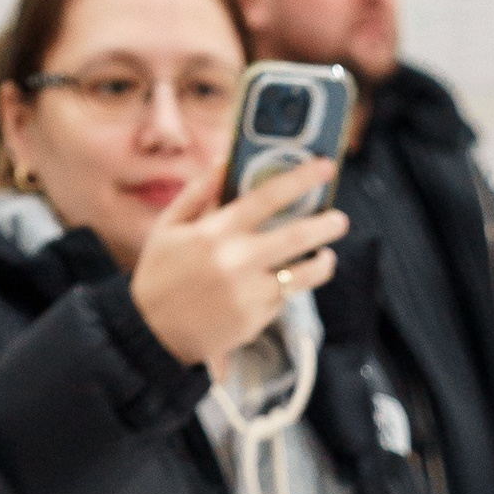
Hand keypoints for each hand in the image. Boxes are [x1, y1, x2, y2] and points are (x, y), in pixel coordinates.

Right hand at [130, 165, 347, 373]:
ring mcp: (249, 294)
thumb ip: (199, 192)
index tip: (325, 167)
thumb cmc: (161, 273)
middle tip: (340, 219)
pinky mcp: (255, 320)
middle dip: (326, 225)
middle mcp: (236, 262)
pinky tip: (281, 283)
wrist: (153, 332)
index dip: (301, 178)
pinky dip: (287, 289)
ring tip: (326, 255)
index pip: (268, 196)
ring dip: (321, 263)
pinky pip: (282, 299)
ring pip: (302, 275)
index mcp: (215, 232)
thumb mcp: (170, 226)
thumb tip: (226, 161)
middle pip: (297, 238)